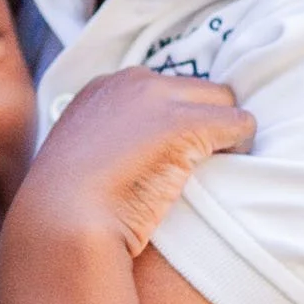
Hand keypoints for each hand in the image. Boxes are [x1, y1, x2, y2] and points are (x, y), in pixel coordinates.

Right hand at [18, 70, 254, 260]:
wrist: (63, 221)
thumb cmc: (65, 211)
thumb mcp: (76, 164)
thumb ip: (103, 148)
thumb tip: (131, 161)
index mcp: (101, 90)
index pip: (158, 90)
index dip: (172, 121)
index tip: (170, 153)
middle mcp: (131, 82)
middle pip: (195, 89)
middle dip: (203, 123)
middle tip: (197, 166)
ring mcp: (161, 99)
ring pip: (223, 101)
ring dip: (223, 134)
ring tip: (213, 171)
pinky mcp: (189, 122)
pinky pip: (241, 123)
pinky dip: (241, 147)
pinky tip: (224, 174)